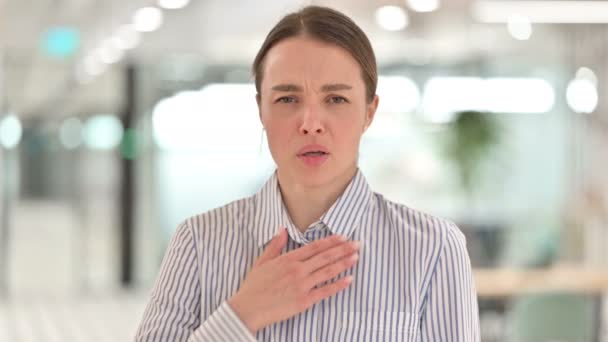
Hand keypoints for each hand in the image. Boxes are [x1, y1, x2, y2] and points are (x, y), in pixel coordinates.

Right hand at [227, 228, 359, 334]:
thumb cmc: (253, 287)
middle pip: (325, 256)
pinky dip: (339, 285)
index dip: (331, 241)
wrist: (247, 309)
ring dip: (344, 263)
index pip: (314, 247)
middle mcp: (298, 270)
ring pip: (328, 271)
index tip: (343, 237)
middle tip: (357, 244)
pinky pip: (325, 291)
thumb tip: (283, 230)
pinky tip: (349, 279)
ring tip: (356, 257)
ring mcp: (302, 285)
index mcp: (288, 259)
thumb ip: (275, 245)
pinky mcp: (304, 300)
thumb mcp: (262, 261)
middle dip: (343, 249)